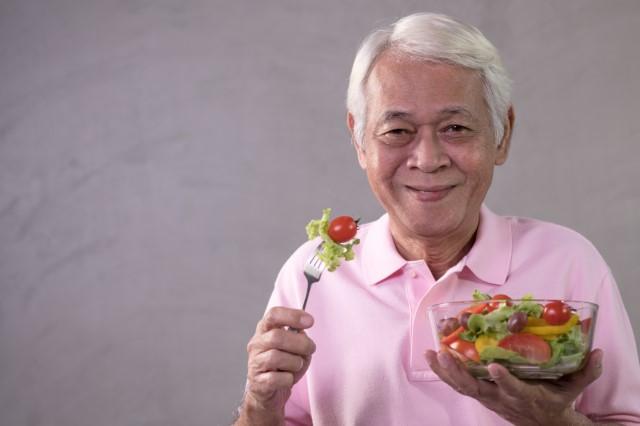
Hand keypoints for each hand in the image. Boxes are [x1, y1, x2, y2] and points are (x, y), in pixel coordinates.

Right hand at [237, 307, 315, 425]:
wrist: (268, 391)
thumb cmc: (283, 365)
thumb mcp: (295, 348)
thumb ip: (299, 338)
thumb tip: (302, 335)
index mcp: (265, 330)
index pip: (273, 315)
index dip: (292, 315)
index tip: (310, 321)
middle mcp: (257, 344)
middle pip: (276, 336)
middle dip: (299, 343)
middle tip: (311, 348)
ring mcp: (255, 362)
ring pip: (276, 357)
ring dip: (295, 362)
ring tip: (297, 365)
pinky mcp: (258, 381)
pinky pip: (276, 378)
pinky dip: (288, 379)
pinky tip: (288, 379)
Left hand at [425, 348, 603, 425]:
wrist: (543, 424)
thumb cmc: (555, 401)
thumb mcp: (573, 388)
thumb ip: (586, 372)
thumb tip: (597, 352)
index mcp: (525, 396)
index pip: (513, 389)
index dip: (504, 380)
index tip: (495, 367)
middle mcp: (502, 398)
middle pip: (477, 387)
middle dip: (460, 372)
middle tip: (446, 353)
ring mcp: (488, 397)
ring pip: (463, 386)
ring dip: (446, 371)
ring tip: (432, 353)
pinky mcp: (480, 394)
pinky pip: (458, 384)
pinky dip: (444, 372)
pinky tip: (432, 357)